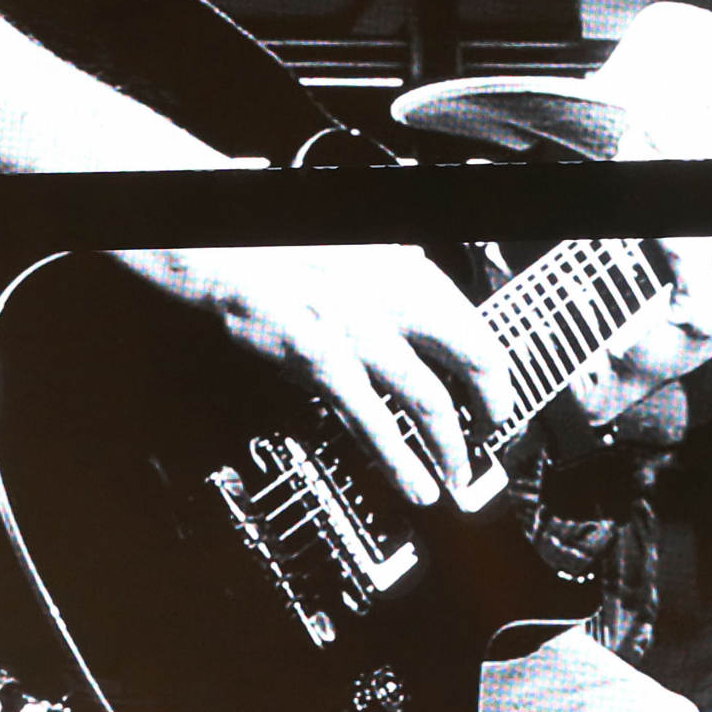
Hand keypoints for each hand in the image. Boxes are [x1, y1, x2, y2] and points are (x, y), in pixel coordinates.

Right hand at [113, 244, 511, 507]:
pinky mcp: (322, 359)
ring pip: (429, 397)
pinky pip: (373, 419)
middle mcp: (390, 292)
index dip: (490, 360)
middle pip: (467, 355)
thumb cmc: (265, 229)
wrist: (216, 233)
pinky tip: (415, 482)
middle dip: (490, 402)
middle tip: (492, 433)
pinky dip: (400, 457)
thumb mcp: (341, 233)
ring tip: (459, 474)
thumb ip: (377, 256)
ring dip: (451, 444)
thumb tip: (402, 263)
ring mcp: (358, 328)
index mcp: (398, 260)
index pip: (467, 317)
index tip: (495, 383)